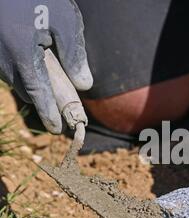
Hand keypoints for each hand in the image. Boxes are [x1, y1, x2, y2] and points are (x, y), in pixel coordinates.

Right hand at [0, 0, 92, 133]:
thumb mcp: (64, 20)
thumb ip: (74, 54)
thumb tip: (84, 85)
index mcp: (20, 53)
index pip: (38, 93)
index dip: (48, 112)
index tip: (57, 129)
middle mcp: (2, 58)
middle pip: (26, 90)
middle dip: (44, 100)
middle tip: (63, 108)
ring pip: (16, 79)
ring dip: (33, 84)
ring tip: (52, 84)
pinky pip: (8, 68)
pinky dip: (23, 71)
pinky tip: (35, 59)